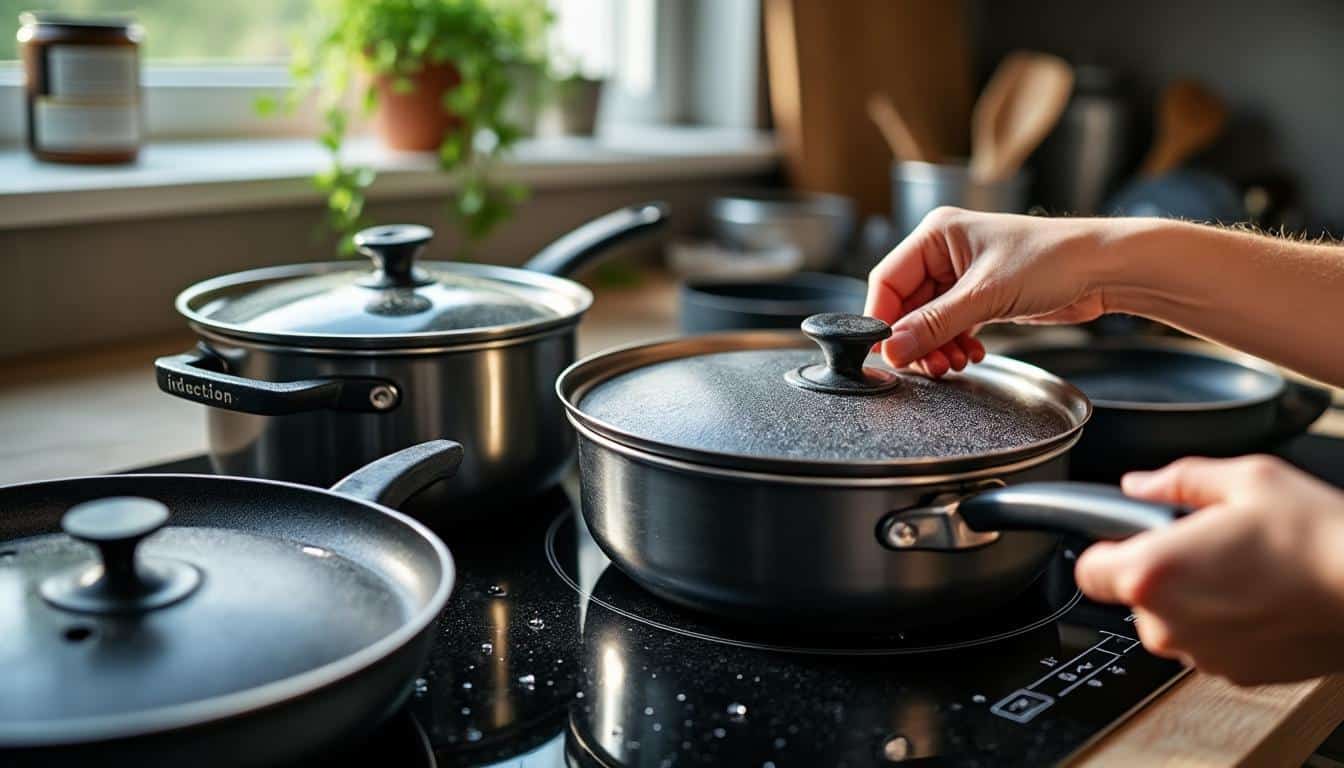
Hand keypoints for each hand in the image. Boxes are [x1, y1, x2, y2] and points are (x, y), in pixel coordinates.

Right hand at [865, 207, 1111, 375]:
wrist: (1104, 270)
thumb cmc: (1054, 259)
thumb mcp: (986, 295)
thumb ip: (935, 324)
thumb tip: (894, 348)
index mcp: (937, 234)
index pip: (888, 280)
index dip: (883, 319)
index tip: (886, 352)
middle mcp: (945, 252)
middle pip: (907, 305)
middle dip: (916, 340)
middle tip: (928, 367)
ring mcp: (962, 275)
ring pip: (929, 320)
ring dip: (936, 347)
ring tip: (953, 363)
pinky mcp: (980, 296)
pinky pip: (951, 325)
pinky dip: (955, 344)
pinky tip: (971, 353)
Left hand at [1076, 455, 1343, 684]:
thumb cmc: (1315, 536)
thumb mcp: (1245, 479)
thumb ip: (1178, 480)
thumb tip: (1139, 485)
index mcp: (1152, 571)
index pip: (1087, 568)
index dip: (1106, 547)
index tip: (1128, 537)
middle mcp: (1166, 622)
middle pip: (1133, 595)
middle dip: (1161, 570)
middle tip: (1207, 544)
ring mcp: (1200, 653)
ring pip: (1174, 620)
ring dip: (1195, 598)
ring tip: (1245, 569)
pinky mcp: (1234, 674)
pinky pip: (1210, 643)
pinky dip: (1226, 623)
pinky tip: (1263, 598)